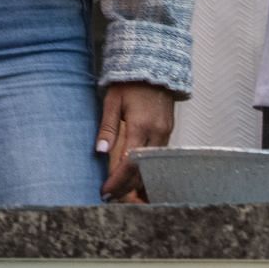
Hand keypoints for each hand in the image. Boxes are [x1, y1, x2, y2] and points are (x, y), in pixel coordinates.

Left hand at [98, 82, 174, 200]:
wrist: (153, 70)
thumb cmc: (129, 85)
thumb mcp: (113, 102)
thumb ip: (107, 127)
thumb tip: (100, 151)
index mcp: (141, 126)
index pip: (129, 162)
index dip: (117, 181)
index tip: (105, 191)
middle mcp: (157, 134)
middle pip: (143, 171)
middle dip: (126, 188)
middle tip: (110, 197)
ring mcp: (165, 135)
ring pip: (153, 168)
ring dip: (137, 183)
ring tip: (120, 194)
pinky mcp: (168, 134)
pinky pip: (158, 160)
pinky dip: (147, 172)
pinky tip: (135, 181)